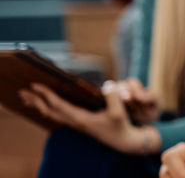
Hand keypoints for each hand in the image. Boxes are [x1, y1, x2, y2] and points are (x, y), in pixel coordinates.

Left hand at [20, 82, 156, 154]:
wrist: (122, 141)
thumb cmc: (120, 126)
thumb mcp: (119, 112)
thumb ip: (113, 97)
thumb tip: (108, 84)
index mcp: (80, 118)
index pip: (57, 104)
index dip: (45, 94)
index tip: (35, 84)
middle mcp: (74, 121)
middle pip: (48, 111)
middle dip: (35, 101)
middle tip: (22, 92)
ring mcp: (75, 123)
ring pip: (51, 114)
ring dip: (38, 106)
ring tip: (29, 99)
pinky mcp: (79, 123)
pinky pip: (57, 116)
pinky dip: (48, 109)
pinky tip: (47, 106)